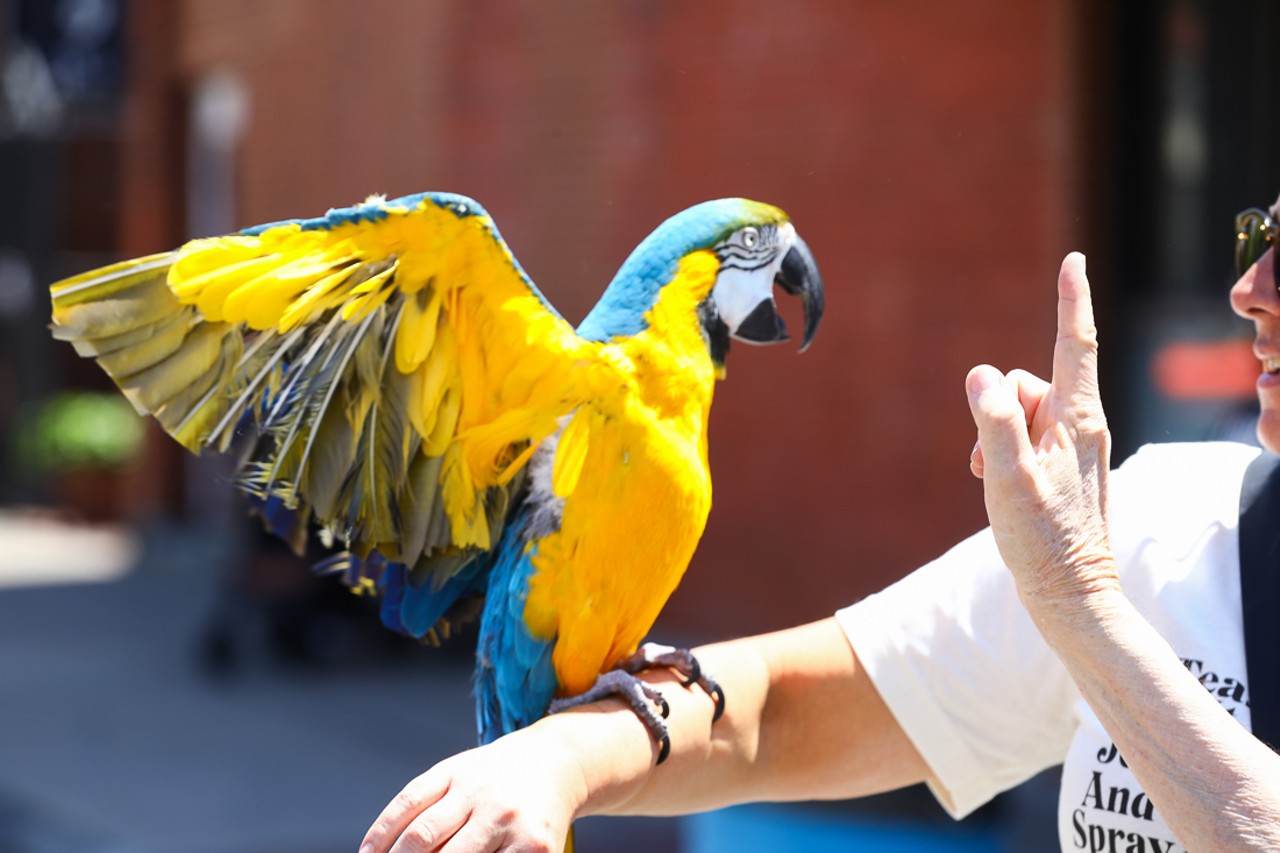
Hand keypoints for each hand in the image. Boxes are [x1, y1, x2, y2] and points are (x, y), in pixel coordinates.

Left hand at [358, 728, 585, 852]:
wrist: (558, 763)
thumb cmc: (494, 778)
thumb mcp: (456, 774)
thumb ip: (418, 806)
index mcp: (456, 773)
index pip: (407, 806)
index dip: (379, 839)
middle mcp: (481, 794)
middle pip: (424, 838)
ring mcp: (508, 822)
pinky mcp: (535, 848)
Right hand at [964, 253, 1119, 612]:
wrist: (1072, 594)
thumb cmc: (1042, 539)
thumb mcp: (1008, 477)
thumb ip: (995, 421)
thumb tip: (983, 374)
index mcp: (1078, 419)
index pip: (1074, 345)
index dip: (1071, 300)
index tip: (1073, 261)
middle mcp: (1084, 426)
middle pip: (1030, 382)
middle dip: (998, 408)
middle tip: (989, 462)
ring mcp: (1077, 448)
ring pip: (1023, 413)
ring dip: (997, 437)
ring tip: (994, 483)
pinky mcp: (1067, 469)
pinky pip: (1027, 439)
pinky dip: (1006, 453)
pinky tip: (1001, 489)